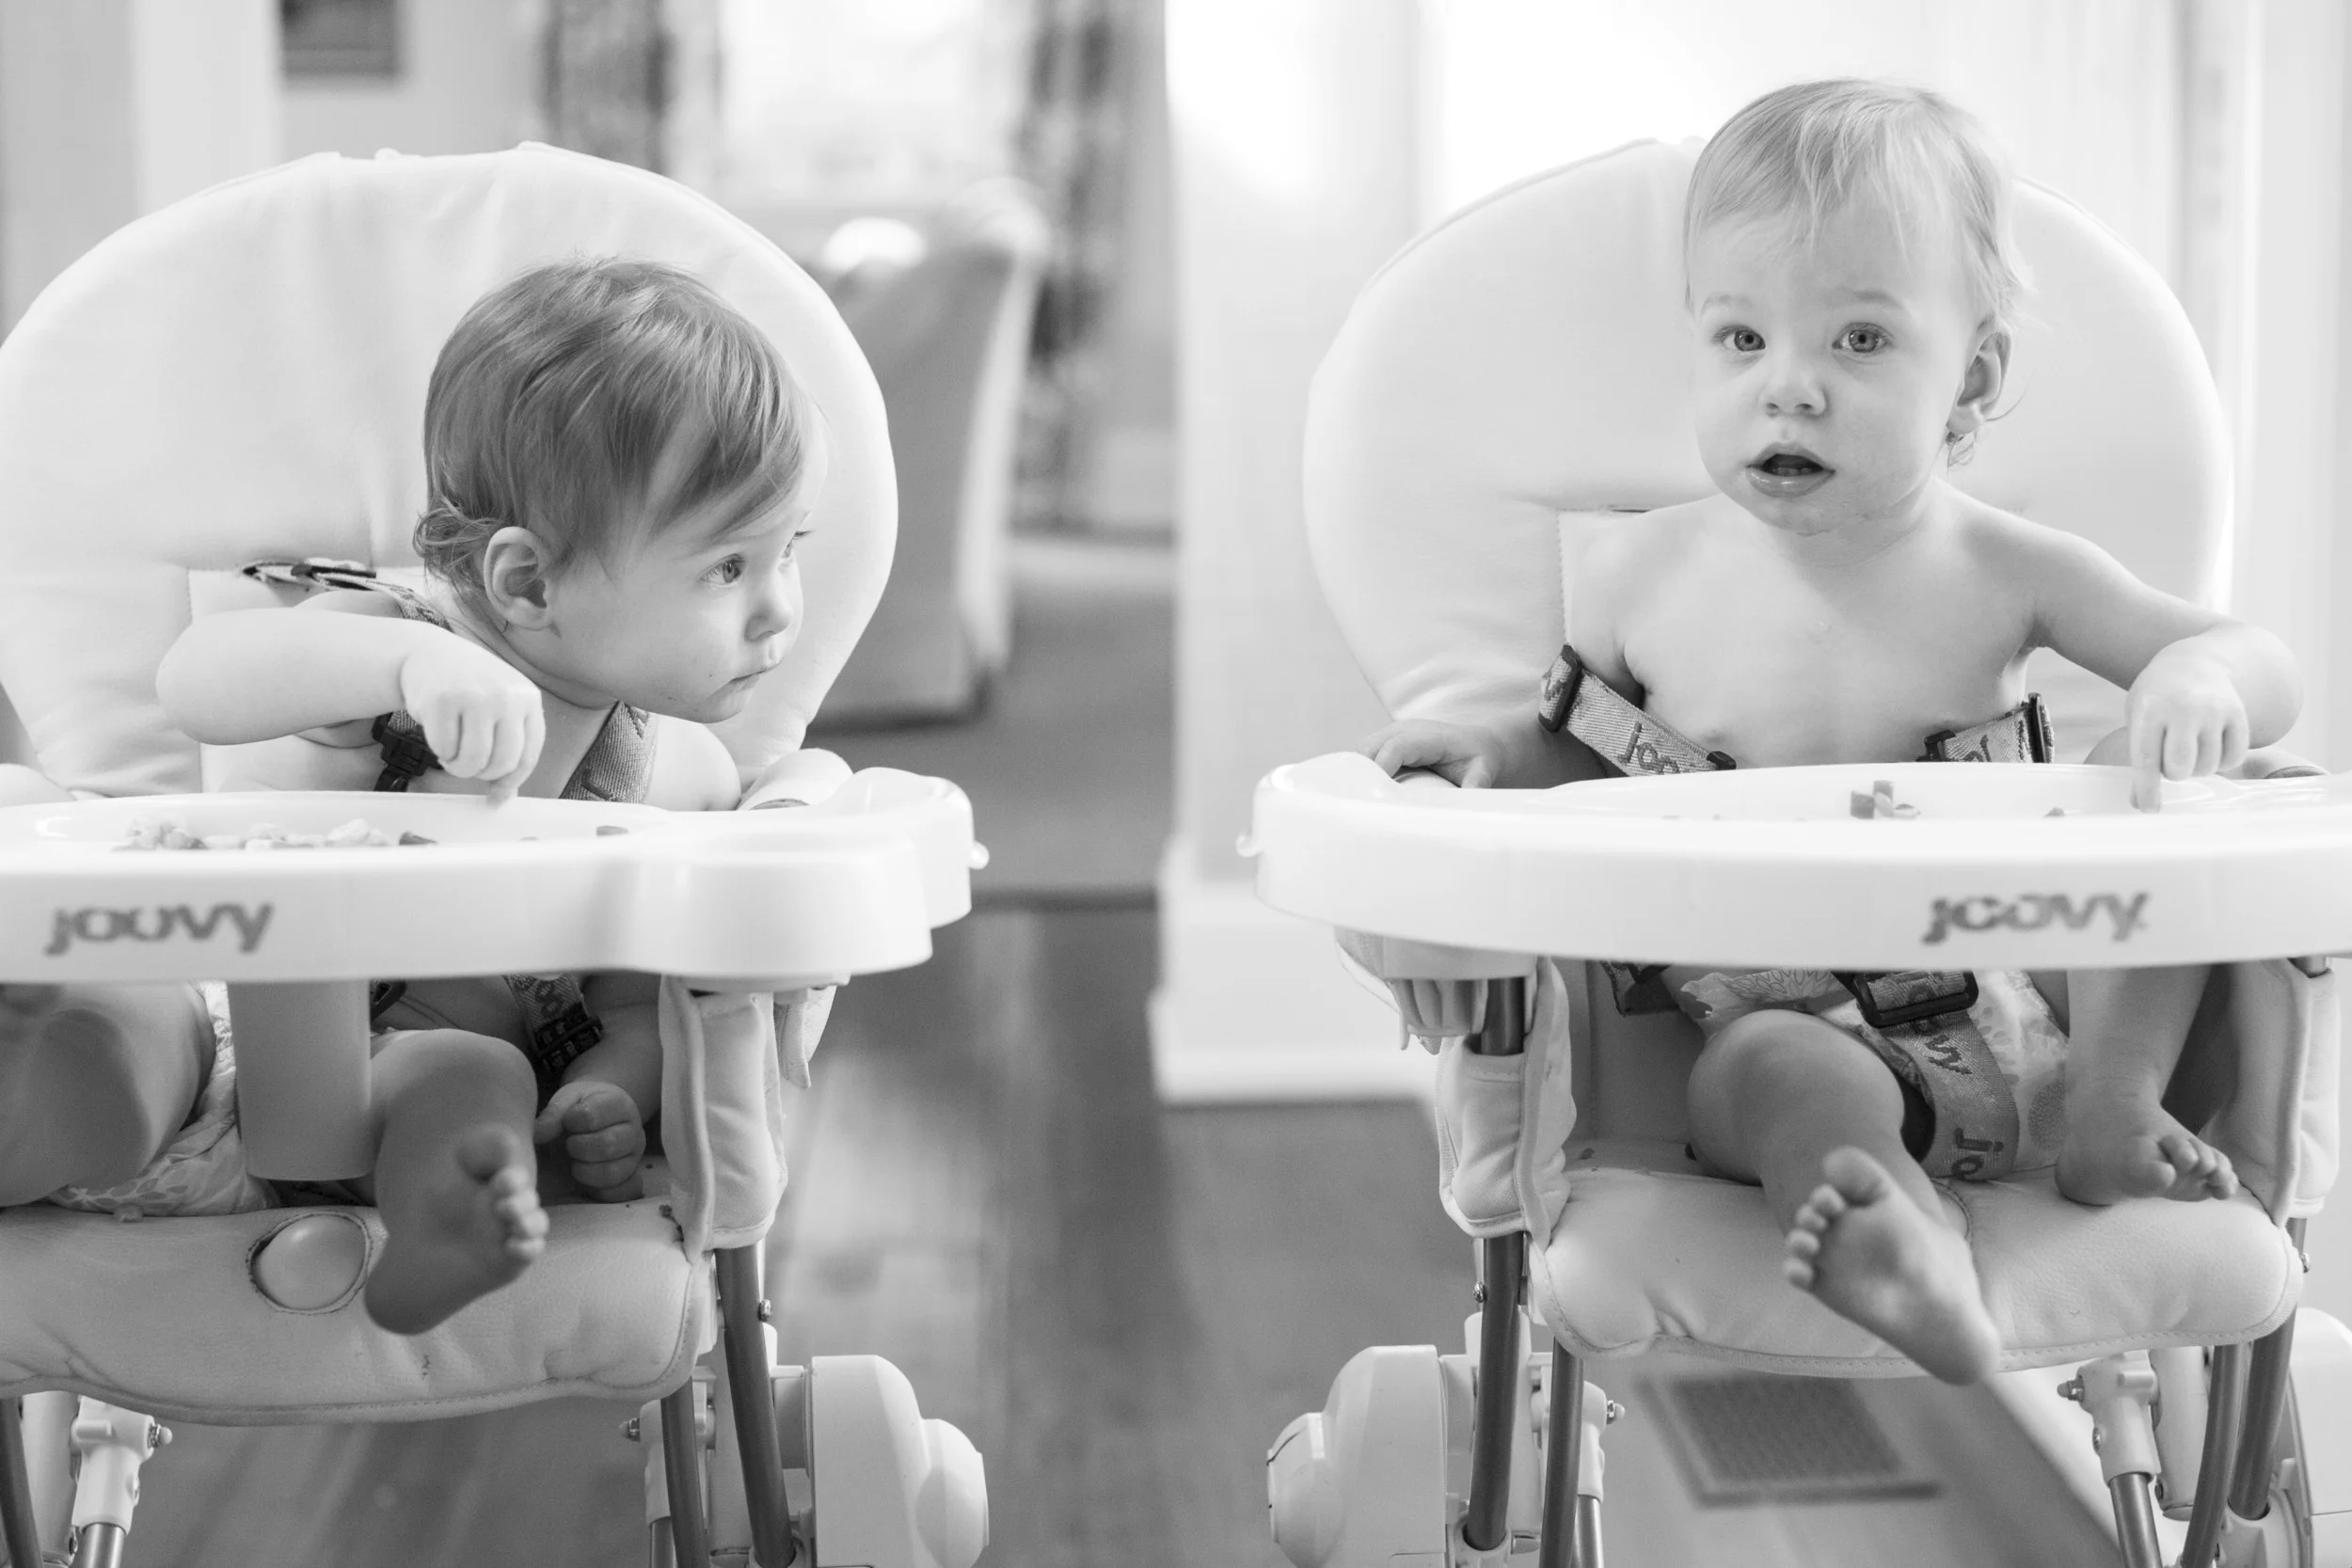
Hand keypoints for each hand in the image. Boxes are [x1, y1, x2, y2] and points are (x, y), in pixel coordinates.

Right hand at [396, 636, 545, 801]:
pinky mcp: (442, 699)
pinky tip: (439, 734)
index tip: (496, 794)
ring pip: (473, 760)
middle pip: (501, 763)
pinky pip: (444, 748)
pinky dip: (439, 751)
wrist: (430, 654)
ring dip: (458, 767)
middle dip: (481, 775)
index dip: (510, 782)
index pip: (528, 757)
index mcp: (529, 699)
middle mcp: (506, 696)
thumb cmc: (471, 690)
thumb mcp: (502, 708)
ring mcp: (474, 696)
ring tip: (452, 753)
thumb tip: (504, 798)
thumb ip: (510, 747)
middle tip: (467, 765)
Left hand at [532, 1079, 645, 1200]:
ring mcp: (634, 1158)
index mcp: (619, 1105)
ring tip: (574, 1163)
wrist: (595, 1120)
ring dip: (585, 1172)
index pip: (593, 1115)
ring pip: (615, 1172)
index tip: (566, 1121)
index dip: (572, 1121)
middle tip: (568, 1145)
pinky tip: (587, 1182)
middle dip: (577, 1148)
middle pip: (608, 1145)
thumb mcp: (565, 1102)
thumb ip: (552, 1116)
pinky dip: (603, 1192)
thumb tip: (537, 1135)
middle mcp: (633, 1131)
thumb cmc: (578, 1109)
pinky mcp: (632, 1179)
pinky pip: (626, 1191)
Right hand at [1360, 719, 1508, 789]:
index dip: (1382, 768)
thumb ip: (1476, 785)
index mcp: (1428, 737)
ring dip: (1360, 775)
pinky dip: (1363, 773)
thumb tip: (1468, 803)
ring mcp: (1393, 734)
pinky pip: (1365, 755)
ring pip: (1362, 751)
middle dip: (1363, 776)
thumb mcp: (1483, 772)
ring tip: (1366, 802)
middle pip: (1370, 748)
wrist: (1477, 744)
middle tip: (1366, 806)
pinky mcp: (1387, 742)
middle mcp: (1406, 730)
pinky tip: (1369, 794)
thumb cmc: (1477, 759)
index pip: (1396, 747)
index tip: (1376, 796)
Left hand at [2123, 648, 2249, 809]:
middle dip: (2174, 774)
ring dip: (2197, 768)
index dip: (2147, 789)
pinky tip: (2210, 748)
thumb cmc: (2158, 697)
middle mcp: (2184, 709)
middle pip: (2181, 767)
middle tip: (2170, 760)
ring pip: (2208, 765)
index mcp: (2150, 710)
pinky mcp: (2238, 714)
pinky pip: (2234, 757)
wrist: (2192, 663)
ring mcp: (2214, 710)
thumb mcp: (2138, 717)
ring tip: (2189, 749)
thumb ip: (2139, 757)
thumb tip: (2142, 802)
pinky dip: (2221, 762)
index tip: (2149, 809)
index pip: (2147, 759)